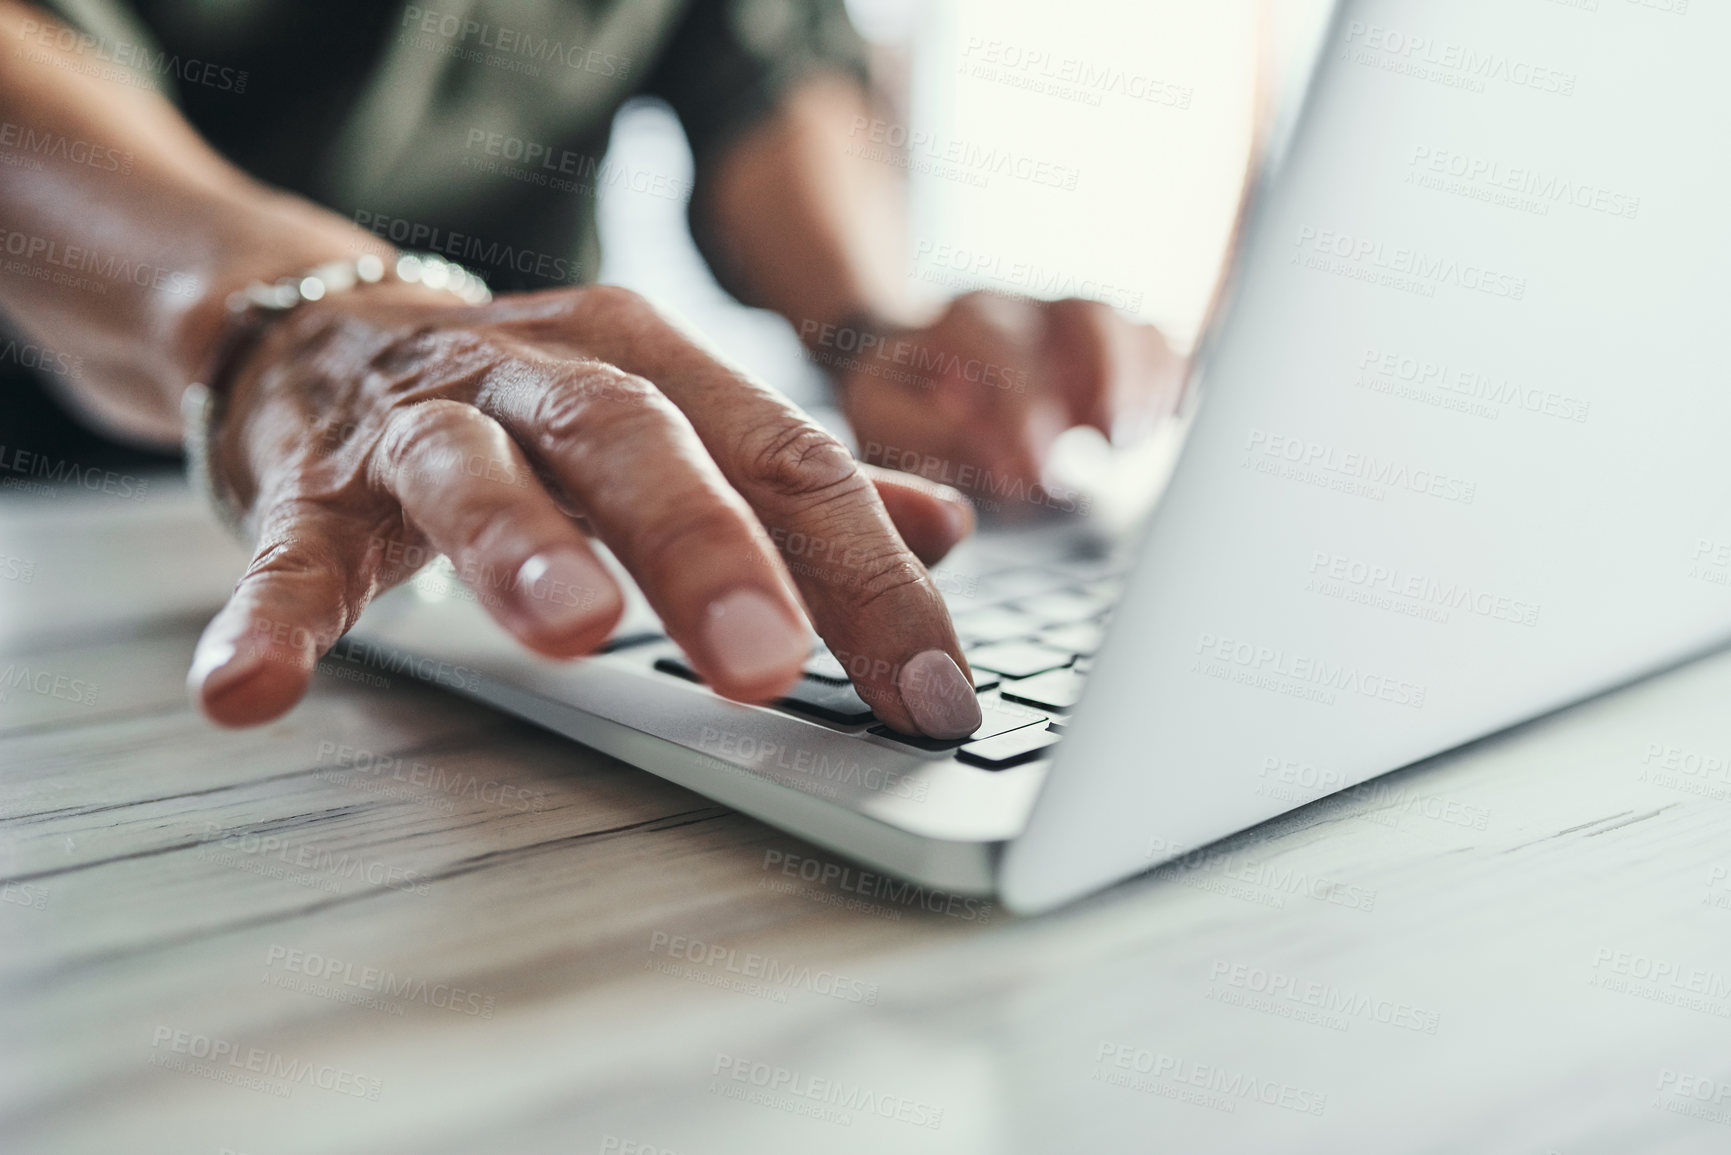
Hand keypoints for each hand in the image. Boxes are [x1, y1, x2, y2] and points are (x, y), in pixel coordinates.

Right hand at [187, 282, 984, 738]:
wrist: (327, 335)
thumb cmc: (531, 404)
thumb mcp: (672, 420)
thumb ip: (794, 481)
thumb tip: (946, 528)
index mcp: (655, 363)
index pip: (785, 463)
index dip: (866, 579)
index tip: (930, 693)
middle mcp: (544, 374)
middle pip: (640, 444)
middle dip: (708, 552)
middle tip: (770, 664)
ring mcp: (420, 424)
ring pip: (475, 471)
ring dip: (525, 549)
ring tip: (573, 635)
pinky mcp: (308, 485)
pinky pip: (292, 551)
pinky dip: (275, 615)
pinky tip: (254, 691)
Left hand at [833, 292, 1186, 513]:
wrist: (919, 367)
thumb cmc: (907, 404)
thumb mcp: (889, 420)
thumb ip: (928, 439)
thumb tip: (1001, 467)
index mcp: (962, 324)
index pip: (998, 345)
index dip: (1022, 407)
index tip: (1034, 472)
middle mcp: (1027, 310)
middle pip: (1083, 315)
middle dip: (1105, 376)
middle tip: (1108, 440)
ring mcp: (1074, 322)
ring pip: (1127, 326)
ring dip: (1143, 381)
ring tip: (1133, 437)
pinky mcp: (1113, 345)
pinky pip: (1157, 344)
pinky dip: (1172, 378)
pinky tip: (1171, 419)